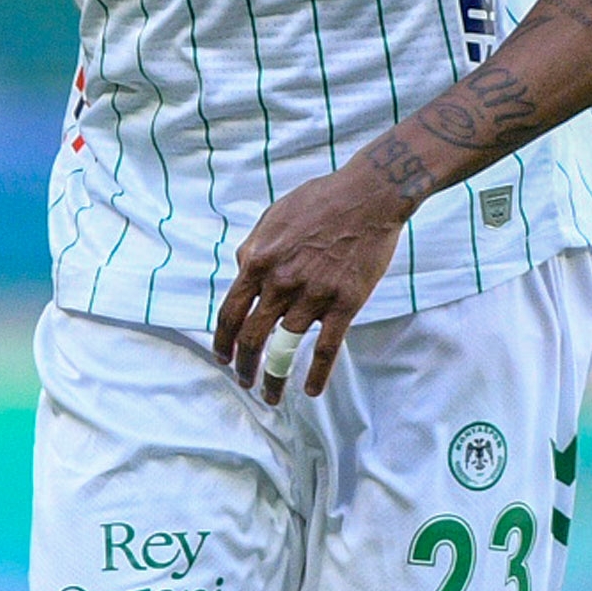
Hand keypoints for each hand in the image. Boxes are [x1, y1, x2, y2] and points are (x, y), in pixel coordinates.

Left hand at [212, 156, 420, 403]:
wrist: (368, 196)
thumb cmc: (319, 201)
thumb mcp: (272, 218)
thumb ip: (253, 249)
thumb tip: (241, 272)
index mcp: (258, 261)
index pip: (229, 313)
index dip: (223, 342)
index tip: (223, 359)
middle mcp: (281, 282)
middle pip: (252, 337)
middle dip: (243, 366)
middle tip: (244, 381)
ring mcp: (313, 295)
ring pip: (285, 349)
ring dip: (274, 378)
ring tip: (270, 395)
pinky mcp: (345, 303)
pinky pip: (327, 349)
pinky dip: (317, 375)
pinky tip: (310, 391)